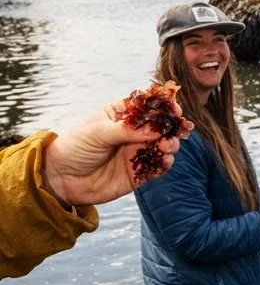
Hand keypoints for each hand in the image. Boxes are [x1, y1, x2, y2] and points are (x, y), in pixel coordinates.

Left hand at [42, 102, 181, 206]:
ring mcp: (137, 151)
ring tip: (166, 148)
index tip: (174, 108)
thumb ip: (126, 130)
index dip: (163, 105)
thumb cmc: (74, 147)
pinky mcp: (138, 172)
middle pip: (160, 125)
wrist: (60, 179)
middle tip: (173, 131)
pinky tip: (165, 161)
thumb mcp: (96, 133)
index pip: (147, 105)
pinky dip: (165, 163)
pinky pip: (158, 166)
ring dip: (171, 145)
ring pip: (164, 145)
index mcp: (122, 115)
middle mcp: (133, 132)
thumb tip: (155, 128)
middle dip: (170, 127)